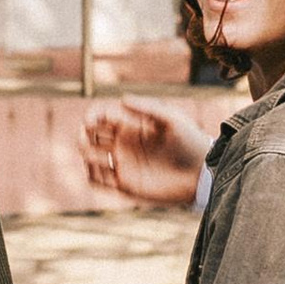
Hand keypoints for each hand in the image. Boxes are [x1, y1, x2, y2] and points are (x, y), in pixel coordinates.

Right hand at [82, 100, 209, 208]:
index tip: (91, 120)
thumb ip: (147, 108)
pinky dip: (91, 174)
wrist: (201, 172)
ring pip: (90, 157)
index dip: (91, 116)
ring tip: (93, 154)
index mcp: (131, 125)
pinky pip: (99, 180)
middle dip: (83, 134)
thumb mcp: (171, 119)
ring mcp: (123, 164)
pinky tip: (99, 169)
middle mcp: (123, 143)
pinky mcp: (126, 184)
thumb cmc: (190, 141)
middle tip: (87, 135)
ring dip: (85, 153)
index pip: (101, 117)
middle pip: (90, 136)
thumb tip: (122, 99)